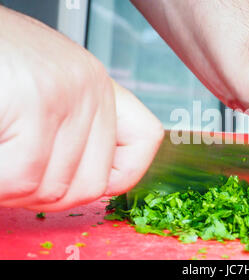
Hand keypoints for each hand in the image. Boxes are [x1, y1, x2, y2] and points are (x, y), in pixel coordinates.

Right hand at [0, 7, 163, 210]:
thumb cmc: (0, 61)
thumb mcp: (51, 89)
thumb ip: (76, 127)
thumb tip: (95, 180)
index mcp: (99, 87)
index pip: (146, 139)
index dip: (119, 175)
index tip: (81, 180)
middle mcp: (91, 88)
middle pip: (91, 184)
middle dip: (48, 194)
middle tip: (17, 175)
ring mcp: (66, 93)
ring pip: (51, 188)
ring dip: (15, 191)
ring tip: (2, 160)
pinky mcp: (33, 99)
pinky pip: (19, 177)